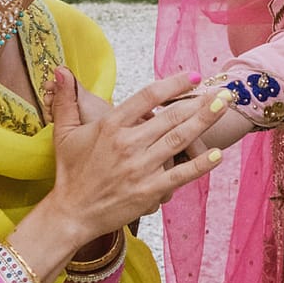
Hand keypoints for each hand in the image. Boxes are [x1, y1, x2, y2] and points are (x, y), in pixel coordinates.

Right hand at [45, 69, 225, 241]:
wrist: (72, 213)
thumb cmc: (70, 172)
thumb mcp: (64, 132)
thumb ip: (66, 100)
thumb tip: (60, 69)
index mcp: (111, 125)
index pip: (148, 97)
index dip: (174, 84)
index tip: (194, 76)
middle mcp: (128, 143)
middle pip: (171, 116)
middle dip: (199, 101)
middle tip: (222, 90)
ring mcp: (141, 168)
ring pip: (179, 139)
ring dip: (204, 121)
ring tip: (223, 107)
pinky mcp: (149, 191)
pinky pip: (180, 175)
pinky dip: (200, 165)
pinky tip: (218, 155)